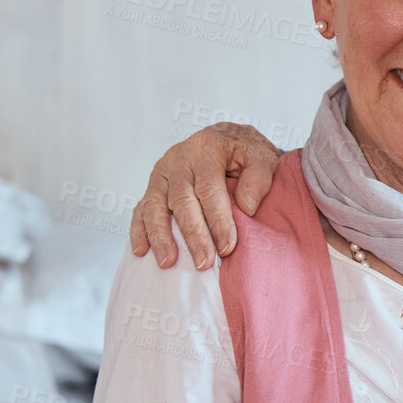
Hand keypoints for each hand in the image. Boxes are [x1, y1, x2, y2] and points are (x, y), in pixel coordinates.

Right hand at [129, 122, 283, 269]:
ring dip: (160, 236)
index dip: (218, 220)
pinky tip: (141, 251)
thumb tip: (247, 207)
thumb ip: (260, 178)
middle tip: (203, 262)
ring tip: (168, 262)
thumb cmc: (245, 153)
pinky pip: (141, 209)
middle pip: (181, 200)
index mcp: (206, 148)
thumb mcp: (263, 157)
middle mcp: (179, 158)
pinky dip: (139, 230)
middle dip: (193, 234)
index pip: (209, 188)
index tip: (227, 247)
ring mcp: (161, 172)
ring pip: (154, 205)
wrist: (226, 140)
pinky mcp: (152, 186)